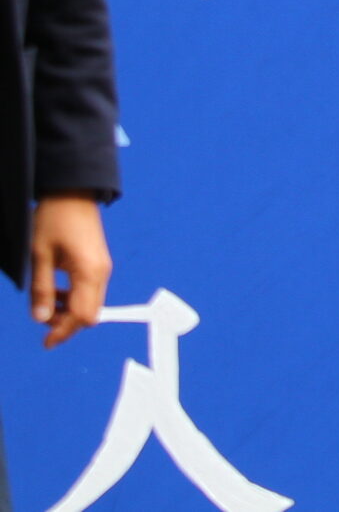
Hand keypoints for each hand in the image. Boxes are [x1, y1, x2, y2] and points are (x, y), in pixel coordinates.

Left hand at [30, 195, 107, 348]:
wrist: (73, 192)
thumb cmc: (54, 220)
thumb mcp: (39, 256)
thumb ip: (42, 289)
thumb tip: (41, 319)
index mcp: (89, 272)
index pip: (82, 316)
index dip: (64, 332)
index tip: (46, 342)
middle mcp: (101, 273)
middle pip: (90, 313)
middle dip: (67, 323)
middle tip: (42, 319)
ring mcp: (102, 268)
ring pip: (91, 303)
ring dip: (69, 311)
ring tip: (46, 303)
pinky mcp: (98, 263)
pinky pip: (90, 290)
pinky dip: (74, 298)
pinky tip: (57, 290)